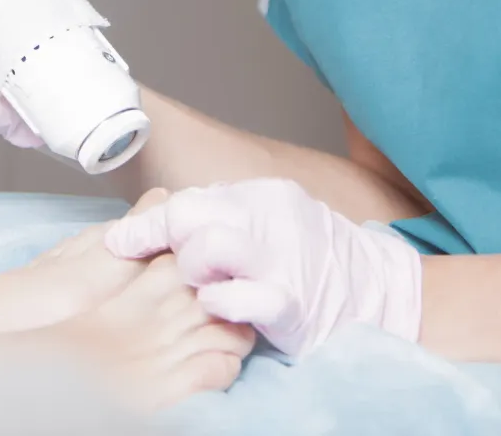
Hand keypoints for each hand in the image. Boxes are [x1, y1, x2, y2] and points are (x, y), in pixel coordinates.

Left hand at [103, 178, 422, 358]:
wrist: (382, 291)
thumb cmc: (315, 258)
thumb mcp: (272, 220)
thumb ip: (225, 214)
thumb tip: (163, 217)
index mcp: (261, 195)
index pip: (185, 199)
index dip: (147, 224)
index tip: (118, 242)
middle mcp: (269, 219)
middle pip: (187, 216)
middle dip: (165, 242)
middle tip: (171, 266)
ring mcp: (282, 259)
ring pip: (205, 248)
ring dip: (190, 271)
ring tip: (201, 286)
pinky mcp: (292, 302)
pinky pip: (241, 297)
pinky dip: (220, 301)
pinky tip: (216, 305)